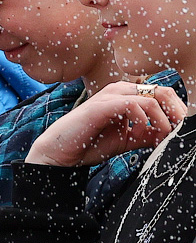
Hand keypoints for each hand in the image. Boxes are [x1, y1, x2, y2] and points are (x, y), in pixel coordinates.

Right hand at [25, 81, 187, 166]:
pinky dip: (145, 120)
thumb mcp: (127, 139)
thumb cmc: (89, 143)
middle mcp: (119, 90)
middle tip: (180, 131)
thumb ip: (147, 134)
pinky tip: (140, 132)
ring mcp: (110, 96)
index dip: (176, 112)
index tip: (181, 131)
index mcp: (126, 95)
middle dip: (176, 113)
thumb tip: (170, 135)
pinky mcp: (102, 105)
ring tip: (163, 135)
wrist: (61, 152)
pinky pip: (134, 104)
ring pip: (152, 97)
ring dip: (164, 119)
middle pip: (162, 91)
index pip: (161, 95)